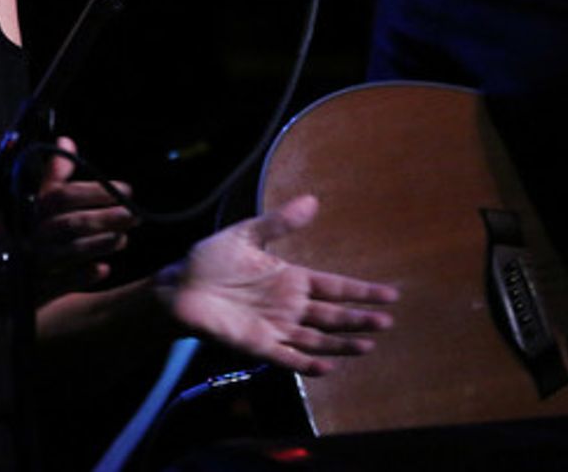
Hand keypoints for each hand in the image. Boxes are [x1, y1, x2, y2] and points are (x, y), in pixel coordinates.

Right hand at [31, 137, 138, 292]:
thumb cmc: (10, 230)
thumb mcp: (27, 197)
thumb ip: (52, 174)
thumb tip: (67, 140)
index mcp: (28, 208)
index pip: (62, 195)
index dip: (94, 191)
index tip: (124, 189)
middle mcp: (28, 234)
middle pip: (70, 224)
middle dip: (105, 218)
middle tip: (133, 216)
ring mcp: (30, 263)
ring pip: (67, 253)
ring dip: (98, 245)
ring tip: (122, 239)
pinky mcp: (32, 289)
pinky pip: (59, 284)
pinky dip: (82, 276)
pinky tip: (103, 270)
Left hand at [156, 195, 395, 375]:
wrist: (178, 285)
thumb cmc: (210, 260)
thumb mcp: (246, 235)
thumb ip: (279, 223)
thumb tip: (312, 201)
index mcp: (291, 278)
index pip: (334, 286)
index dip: (361, 291)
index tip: (389, 293)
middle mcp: (289, 306)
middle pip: (332, 315)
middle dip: (359, 319)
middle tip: (386, 322)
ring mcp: (275, 327)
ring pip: (317, 339)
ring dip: (341, 344)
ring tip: (367, 346)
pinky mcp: (257, 345)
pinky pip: (287, 357)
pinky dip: (307, 363)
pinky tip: (327, 366)